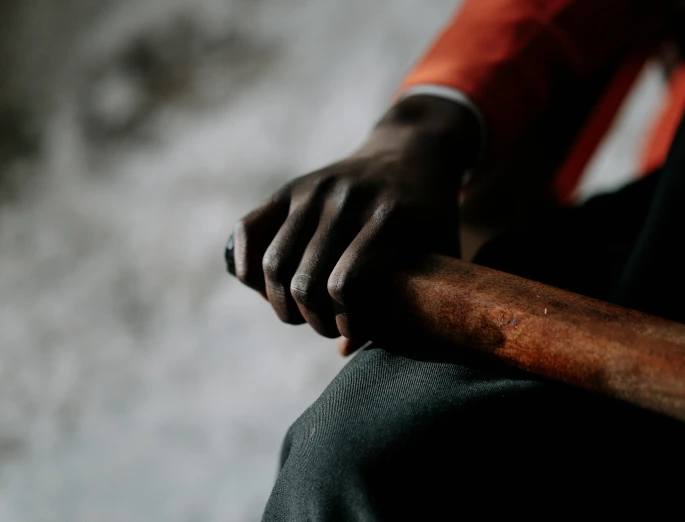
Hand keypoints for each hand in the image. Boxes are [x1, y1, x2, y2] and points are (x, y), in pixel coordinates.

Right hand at [231, 95, 480, 345]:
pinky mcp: (293, 187)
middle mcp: (348, 202)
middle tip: (324, 325)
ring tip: (298, 311)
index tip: (351, 329)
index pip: (345, 285)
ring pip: (275, 264)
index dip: (343, 320)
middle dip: (311, 319)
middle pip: (306, 281)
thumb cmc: (430, 217)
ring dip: (280, 303)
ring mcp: (315, 191)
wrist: (413, 149)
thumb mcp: (437, 255)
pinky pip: (250, 230)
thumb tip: (345, 348)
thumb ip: (406, 303)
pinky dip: (246, 264)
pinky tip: (261, 286)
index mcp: (389, 220)